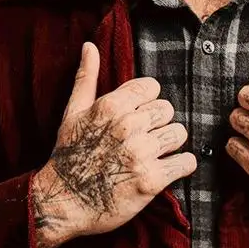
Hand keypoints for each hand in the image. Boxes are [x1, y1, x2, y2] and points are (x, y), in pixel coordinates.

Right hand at [31, 43, 196, 247]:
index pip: (153, 87)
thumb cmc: (68, 155)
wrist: (62, 202)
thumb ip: (86, 77)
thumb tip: (90, 45)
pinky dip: (180, 166)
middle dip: (158, 124)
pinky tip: (166, 170)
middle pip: (168, 110)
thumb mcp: (72, 112)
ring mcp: (141, 153)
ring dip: (170, 145)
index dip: (146, 102)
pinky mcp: (151, 181)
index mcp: (111, 105)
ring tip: (154, 154)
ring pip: (179, 133)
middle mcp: (128, 126)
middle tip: (144, 139)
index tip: (137, 117)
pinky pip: (186, 163)